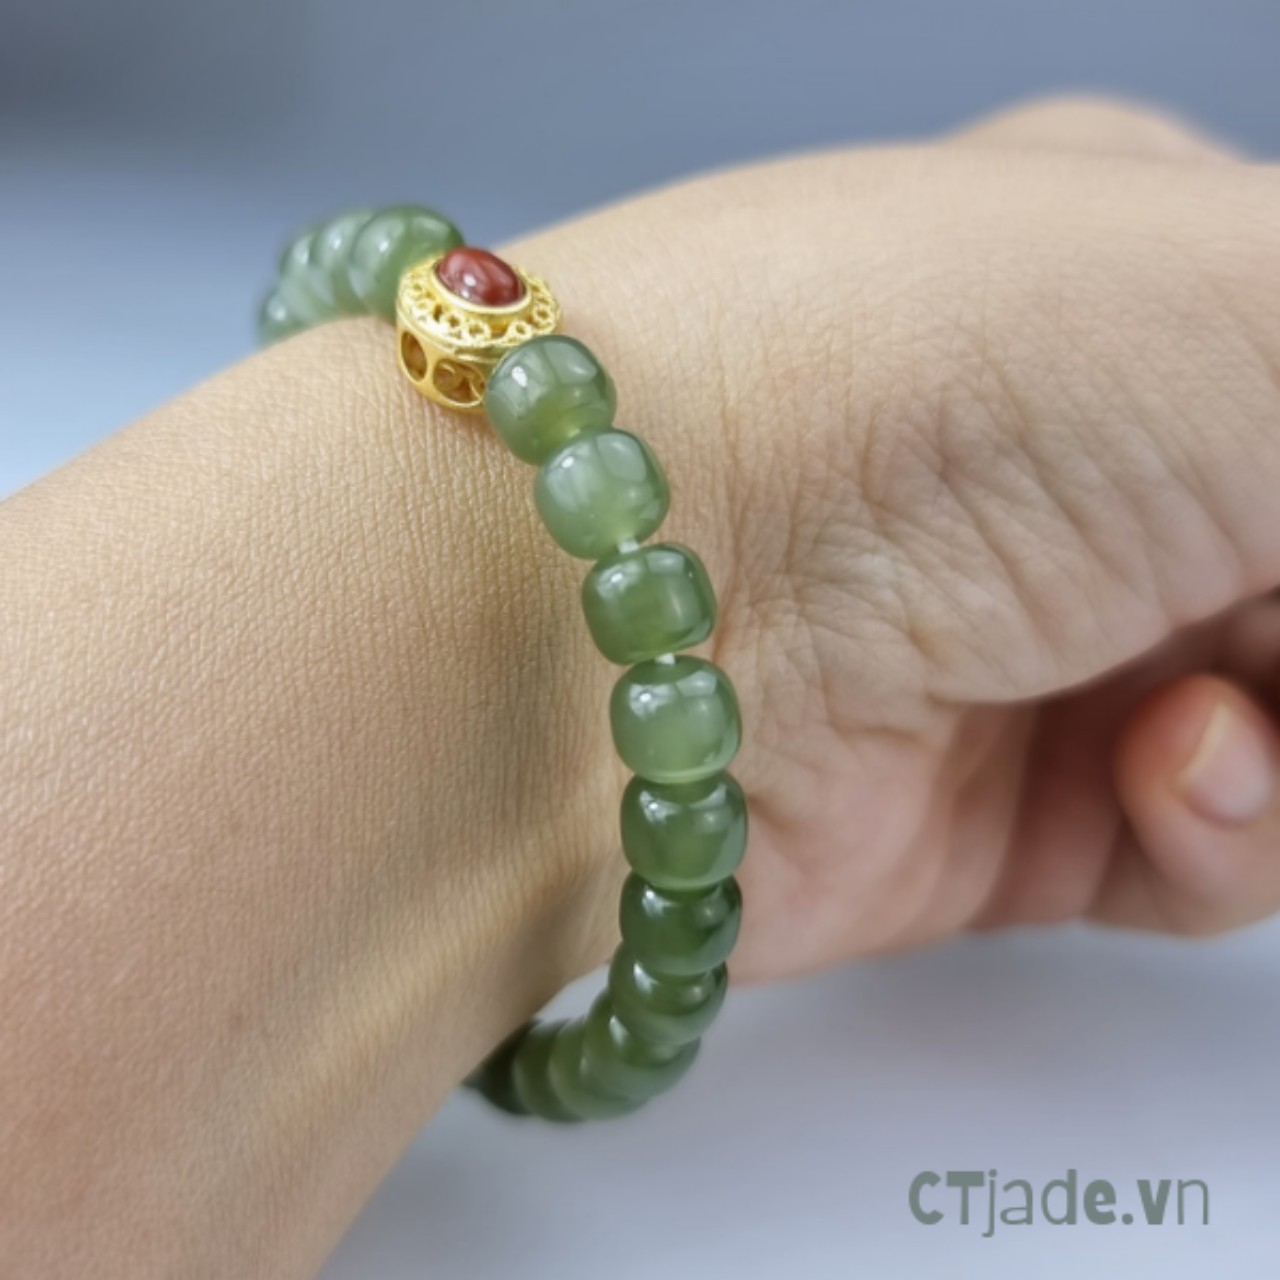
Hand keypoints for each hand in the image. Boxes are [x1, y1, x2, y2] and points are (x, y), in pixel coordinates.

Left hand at [501, 97, 1279, 980]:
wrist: (618, 593)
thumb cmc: (904, 386)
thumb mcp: (1247, 310)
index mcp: (1128, 282)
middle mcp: (1072, 465)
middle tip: (1272, 625)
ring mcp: (1038, 641)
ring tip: (1212, 694)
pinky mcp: (998, 806)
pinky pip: (1209, 846)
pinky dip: (1232, 825)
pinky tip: (1166, 763)